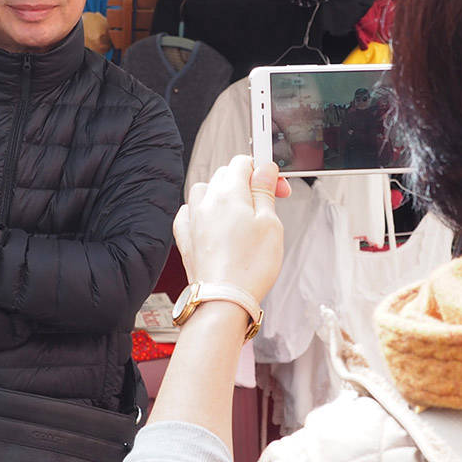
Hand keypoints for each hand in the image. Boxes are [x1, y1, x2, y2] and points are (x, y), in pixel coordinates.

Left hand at [175, 156, 288, 301]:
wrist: (223, 299)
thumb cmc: (249, 267)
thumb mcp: (270, 223)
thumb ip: (264, 191)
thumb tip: (264, 169)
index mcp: (229, 193)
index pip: (243, 162)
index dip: (264, 171)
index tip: (276, 186)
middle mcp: (206, 202)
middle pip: (225, 175)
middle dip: (247, 183)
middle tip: (266, 204)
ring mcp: (193, 219)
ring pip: (205, 191)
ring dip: (222, 196)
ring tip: (240, 215)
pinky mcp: (185, 238)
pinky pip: (189, 212)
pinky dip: (202, 212)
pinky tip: (213, 224)